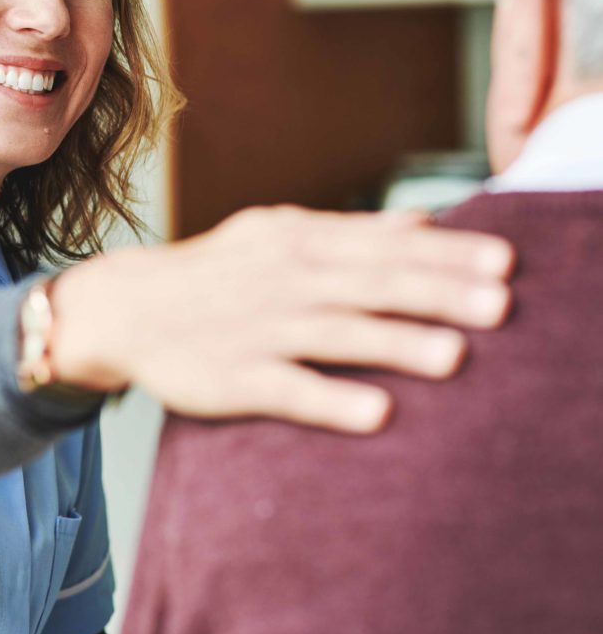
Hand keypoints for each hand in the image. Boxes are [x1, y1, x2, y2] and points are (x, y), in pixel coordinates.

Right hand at [49, 205, 513, 433]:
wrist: (131, 304)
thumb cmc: (219, 269)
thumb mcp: (279, 231)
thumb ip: (352, 229)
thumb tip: (426, 221)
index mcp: (296, 239)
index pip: (381, 244)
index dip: (445, 254)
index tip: (502, 262)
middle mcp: (281, 279)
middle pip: (367, 284)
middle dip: (436, 292)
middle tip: (499, 304)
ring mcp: (257, 328)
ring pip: (334, 334)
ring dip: (394, 343)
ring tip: (454, 356)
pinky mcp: (233, 377)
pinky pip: (286, 388)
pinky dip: (329, 399)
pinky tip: (376, 412)